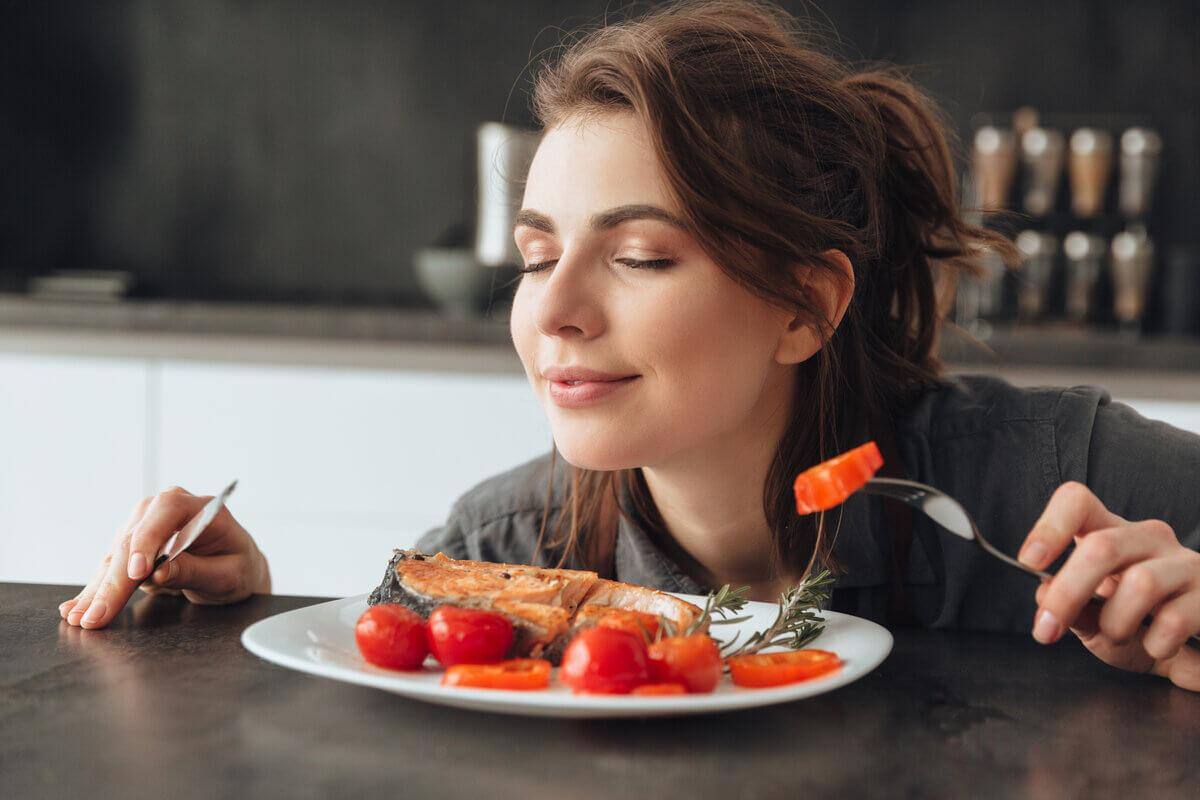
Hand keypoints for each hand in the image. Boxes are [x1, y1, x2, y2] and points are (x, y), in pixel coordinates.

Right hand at [58, 486, 271, 629]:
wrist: (233, 566)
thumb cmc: (236, 565)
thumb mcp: (228, 573)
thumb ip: (195, 570)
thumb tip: (160, 572)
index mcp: (199, 507)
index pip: (167, 510)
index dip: (148, 540)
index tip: (138, 571)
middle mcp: (166, 508)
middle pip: (133, 538)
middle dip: (115, 580)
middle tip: (99, 614)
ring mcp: (145, 524)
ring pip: (115, 554)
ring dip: (98, 589)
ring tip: (82, 617)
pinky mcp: (131, 544)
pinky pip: (110, 566)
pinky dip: (95, 589)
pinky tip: (76, 607)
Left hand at [1018, 482, 1199, 690]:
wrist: (1196, 650)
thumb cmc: (1142, 625)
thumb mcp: (1097, 621)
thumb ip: (1072, 608)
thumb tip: (1044, 592)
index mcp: (1112, 535)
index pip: (1078, 503)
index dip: (1050, 527)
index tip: (1029, 561)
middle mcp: (1149, 539)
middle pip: (1101, 547)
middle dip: (1067, 593)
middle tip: (1047, 629)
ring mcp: (1184, 563)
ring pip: (1140, 583)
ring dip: (1117, 623)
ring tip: (1120, 637)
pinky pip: (1175, 619)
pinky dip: (1156, 644)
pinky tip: (1159, 648)